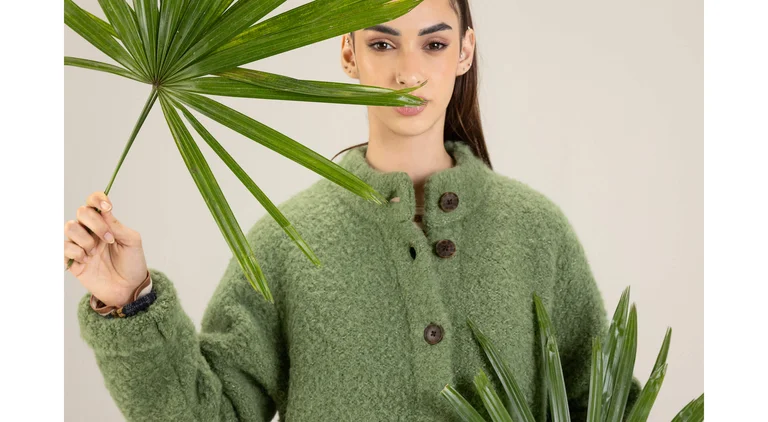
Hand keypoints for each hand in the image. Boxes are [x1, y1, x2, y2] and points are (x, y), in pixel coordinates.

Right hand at [64, 191, 147, 306]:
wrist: (129, 288)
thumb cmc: (132, 263)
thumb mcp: (131, 241)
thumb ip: (117, 225)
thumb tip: (104, 210)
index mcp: (105, 223)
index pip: (94, 202)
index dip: (97, 200)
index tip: (107, 208)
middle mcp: (90, 231)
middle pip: (81, 212)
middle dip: (96, 224)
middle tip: (109, 239)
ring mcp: (80, 244)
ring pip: (70, 227)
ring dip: (86, 239)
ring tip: (96, 252)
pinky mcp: (72, 259)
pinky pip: (65, 247)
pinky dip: (77, 252)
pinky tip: (88, 261)